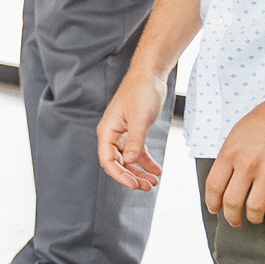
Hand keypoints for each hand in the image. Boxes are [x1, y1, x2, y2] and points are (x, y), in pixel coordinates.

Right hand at [96, 68, 169, 190]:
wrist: (150, 76)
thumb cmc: (141, 92)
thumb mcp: (139, 117)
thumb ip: (134, 140)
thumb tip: (129, 162)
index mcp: (107, 131)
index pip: (108, 160)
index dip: (119, 175)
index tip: (134, 185)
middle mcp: (112, 135)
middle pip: (117, 163)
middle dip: (131, 177)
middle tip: (147, 187)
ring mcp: (123, 135)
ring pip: (128, 160)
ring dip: (139, 172)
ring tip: (154, 182)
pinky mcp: (134, 132)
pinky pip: (138, 153)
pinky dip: (146, 163)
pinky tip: (156, 171)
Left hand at [203, 99, 264, 225]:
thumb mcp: (237, 134)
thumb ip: (229, 156)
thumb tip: (224, 178)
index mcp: (230, 153)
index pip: (214, 187)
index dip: (212, 203)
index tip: (215, 209)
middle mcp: (248, 164)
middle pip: (232, 202)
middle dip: (231, 217)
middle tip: (234, 221)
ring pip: (255, 207)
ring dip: (253, 217)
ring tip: (254, 217)